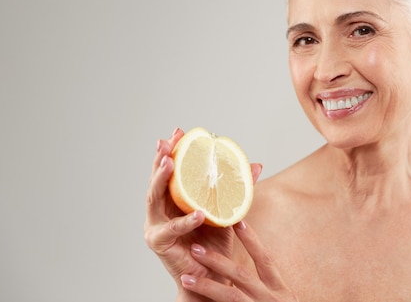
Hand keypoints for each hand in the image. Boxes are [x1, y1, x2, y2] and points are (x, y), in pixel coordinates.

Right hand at [144, 128, 262, 299]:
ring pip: (154, 198)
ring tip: (171, 163)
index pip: (170, 172)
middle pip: (156, 179)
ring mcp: (155, 226)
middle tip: (167, 142)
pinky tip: (198, 212)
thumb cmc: (216, 245)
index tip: (178, 131)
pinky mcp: (159, 243)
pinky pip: (171, 229)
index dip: (171, 150)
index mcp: (173, 200)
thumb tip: (256, 165)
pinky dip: (185, 221)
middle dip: (161, 158)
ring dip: (162, 179)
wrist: (212, 278)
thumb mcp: (228, 211)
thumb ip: (238, 189)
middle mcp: (160, 210)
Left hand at [180, 220, 298, 301]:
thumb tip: (240, 273)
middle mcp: (271, 300)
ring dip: (206, 286)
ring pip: (230, 297)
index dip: (252, 240)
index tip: (237, 222)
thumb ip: (265, 288)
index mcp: (281, 292)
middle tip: (195, 248)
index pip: (266, 260)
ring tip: (185, 278)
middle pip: (242, 275)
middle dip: (217, 260)